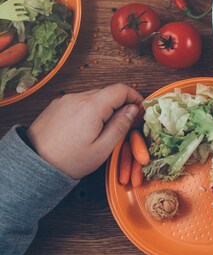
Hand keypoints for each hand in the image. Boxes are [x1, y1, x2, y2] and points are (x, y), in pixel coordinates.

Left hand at [26, 84, 142, 178]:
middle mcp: (77, 98)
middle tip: (122, 124)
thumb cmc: (68, 161)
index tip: (139, 109)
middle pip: (107, 92)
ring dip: (103, 107)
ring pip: (93, 97)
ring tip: (101, 129)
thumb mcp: (102, 148)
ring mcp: (64, 100)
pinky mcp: (55, 106)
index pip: (121, 89)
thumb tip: (133, 109)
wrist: (32, 165)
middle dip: (119, 104)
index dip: (134, 97)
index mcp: (91, 106)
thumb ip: (121, 125)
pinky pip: (78, 102)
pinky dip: (87, 110)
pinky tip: (84, 128)